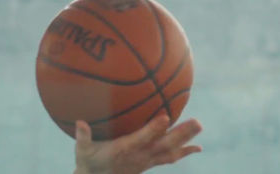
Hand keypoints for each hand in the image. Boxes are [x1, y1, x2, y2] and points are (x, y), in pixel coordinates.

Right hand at [73, 115, 202, 173]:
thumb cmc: (88, 162)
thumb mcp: (82, 151)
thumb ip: (83, 137)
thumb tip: (80, 122)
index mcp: (125, 150)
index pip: (142, 139)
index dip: (153, 129)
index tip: (166, 117)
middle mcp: (140, 156)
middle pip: (165, 145)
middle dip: (181, 134)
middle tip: (197, 122)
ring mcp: (147, 161)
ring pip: (170, 150)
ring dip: (186, 139)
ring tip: (199, 127)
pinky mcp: (150, 163)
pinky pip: (170, 158)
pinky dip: (184, 152)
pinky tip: (197, 147)